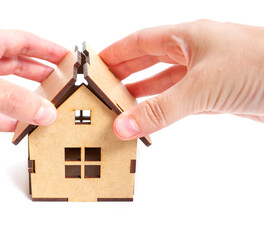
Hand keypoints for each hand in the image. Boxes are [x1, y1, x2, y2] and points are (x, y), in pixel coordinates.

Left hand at [0, 29, 67, 133]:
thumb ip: (8, 98)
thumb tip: (44, 111)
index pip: (22, 41)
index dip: (46, 48)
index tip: (66, 57)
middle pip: (17, 67)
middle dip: (40, 75)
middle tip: (61, 85)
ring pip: (4, 94)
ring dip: (24, 101)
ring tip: (46, 108)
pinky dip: (5, 123)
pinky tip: (19, 128)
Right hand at [100, 20, 263, 139]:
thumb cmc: (260, 66)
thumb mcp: (200, 87)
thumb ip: (160, 110)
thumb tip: (123, 125)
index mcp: (186, 37)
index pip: (139, 41)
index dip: (115, 52)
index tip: (95, 63)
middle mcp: (194, 52)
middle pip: (149, 60)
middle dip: (125, 72)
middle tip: (102, 86)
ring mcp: (205, 73)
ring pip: (164, 81)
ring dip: (142, 92)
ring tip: (120, 103)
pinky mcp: (215, 94)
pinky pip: (180, 99)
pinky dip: (163, 107)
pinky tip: (151, 114)